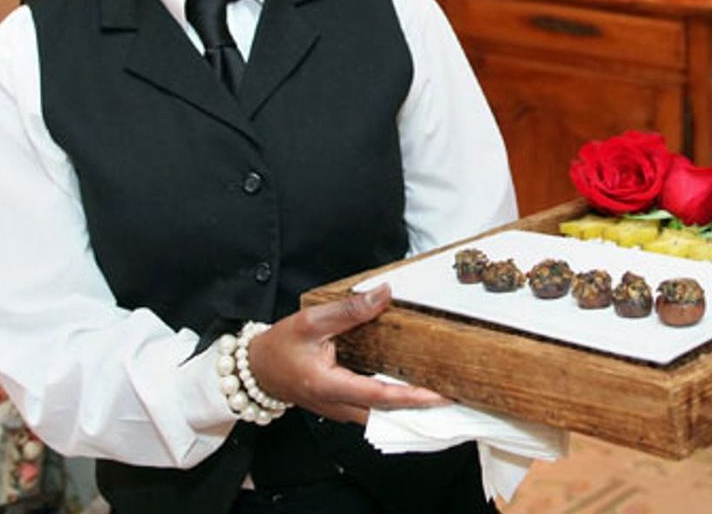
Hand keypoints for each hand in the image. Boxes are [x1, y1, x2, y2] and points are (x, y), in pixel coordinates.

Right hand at [245, 285, 448, 423]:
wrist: (256, 370)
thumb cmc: (279, 347)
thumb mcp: (311, 321)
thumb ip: (349, 311)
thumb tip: (383, 294)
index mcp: (330, 386)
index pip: (380, 396)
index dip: (413, 396)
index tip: (441, 394)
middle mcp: (338, 406)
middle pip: (388, 414)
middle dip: (422, 409)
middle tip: (455, 398)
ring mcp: (341, 411)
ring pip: (383, 416)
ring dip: (411, 409)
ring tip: (442, 394)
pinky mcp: (342, 408)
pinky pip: (374, 411)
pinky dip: (396, 404)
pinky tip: (414, 390)